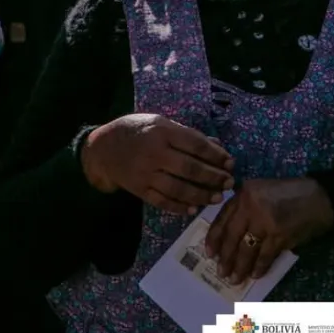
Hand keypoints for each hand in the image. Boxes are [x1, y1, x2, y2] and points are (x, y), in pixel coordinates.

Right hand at [81, 114, 235, 213]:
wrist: (102, 149)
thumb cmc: (136, 130)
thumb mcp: (160, 122)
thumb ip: (187, 135)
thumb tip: (217, 146)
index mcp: (162, 132)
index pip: (195, 144)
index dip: (215, 155)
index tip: (230, 162)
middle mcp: (154, 153)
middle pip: (189, 168)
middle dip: (213, 177)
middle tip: (229, 182)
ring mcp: (146, 173)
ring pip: (178, 188)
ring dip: (201, 195)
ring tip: (217, 198)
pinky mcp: (139, 190)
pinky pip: (162, 201)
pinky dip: (179, 207)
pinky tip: (193, 209)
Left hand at [205, 178, 333, 284]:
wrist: (321, 197)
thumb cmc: (292, 193)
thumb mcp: (263, 191)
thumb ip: (246, 207)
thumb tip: (231, 236)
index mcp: (245, 192)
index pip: (222, 218)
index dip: (214, 238)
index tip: (209, 253)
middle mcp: (251, 205)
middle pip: (232, 236)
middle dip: (225, 257)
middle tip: (221, 272)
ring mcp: (265, 221)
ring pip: (246, 249)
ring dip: (239, 267)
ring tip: (235, 278)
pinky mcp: (280, 235)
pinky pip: (264, 255)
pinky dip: (259, 267)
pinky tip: (255, 274)